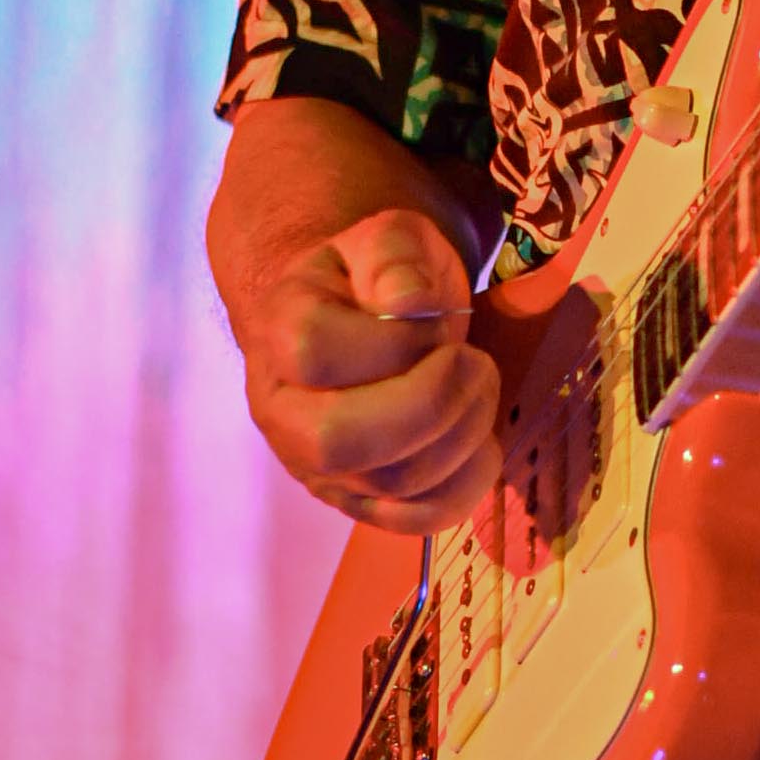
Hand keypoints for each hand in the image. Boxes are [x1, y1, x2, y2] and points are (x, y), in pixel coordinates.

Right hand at [236, 206, 500, 536]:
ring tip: (479, 389)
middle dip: (432, 403)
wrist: (360, 318)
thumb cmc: (375, 278)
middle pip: (338, 440)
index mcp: (279, 334)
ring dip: (463, 434)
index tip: (432, 319)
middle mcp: (283, 412)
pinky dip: (467, 485)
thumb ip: (394, 256)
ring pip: (390, 483)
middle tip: (475, 364)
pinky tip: (480, 442)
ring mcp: (318, 467)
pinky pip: (416, 521)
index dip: (393, 340)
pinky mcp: (360, 502)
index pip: (316, 353)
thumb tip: (408, 304)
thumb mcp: (388, 239)